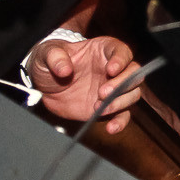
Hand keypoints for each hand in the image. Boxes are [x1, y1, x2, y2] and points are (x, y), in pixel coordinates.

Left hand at [27, 35, 141, 129]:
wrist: (45, 85)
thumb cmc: (50, 61)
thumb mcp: (47, 53)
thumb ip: (55, 57)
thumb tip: (64, 70)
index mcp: (104, 51)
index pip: (122, 51)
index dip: (121, 60)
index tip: (111, 70)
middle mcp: (114, 69)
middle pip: (134, 74)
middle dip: (122, 84)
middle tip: (102, 93)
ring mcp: (114, 89)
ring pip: (132, 94)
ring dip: (119, 103)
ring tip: (98, 108)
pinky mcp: (109, 107)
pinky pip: (123, 115)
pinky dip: (120, 122)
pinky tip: (111, 128)